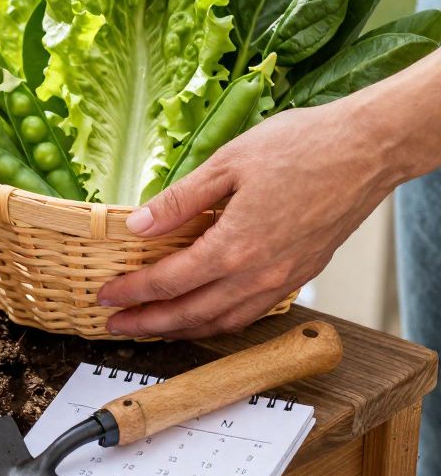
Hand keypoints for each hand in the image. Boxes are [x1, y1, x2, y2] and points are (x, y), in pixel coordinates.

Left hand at [97, 101, 400, 339]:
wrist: (368, 149)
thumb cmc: (303, 146)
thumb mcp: (226, 163)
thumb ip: (179, 201)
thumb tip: (137, 225)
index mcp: (234, 246)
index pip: (168, 282)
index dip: (132, 292)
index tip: (107, 296)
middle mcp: (259, 274)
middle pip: (191, 314)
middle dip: (148, 323)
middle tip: (117, 324)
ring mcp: (283, 279)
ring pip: (224, 321)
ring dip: (183, 329)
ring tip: (154, 326)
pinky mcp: (301, 274)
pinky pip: (252, 312)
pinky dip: (221, 321)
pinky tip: (206, 313)